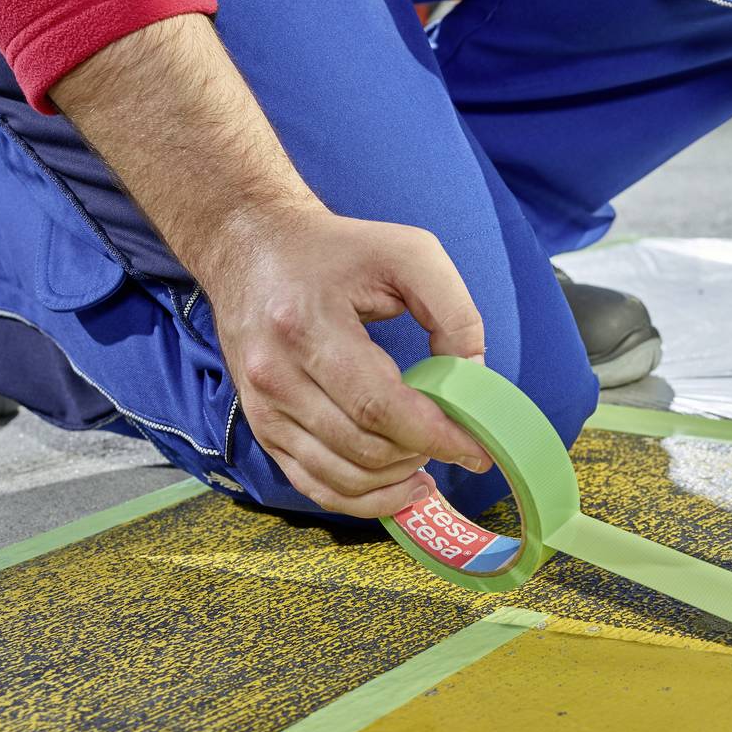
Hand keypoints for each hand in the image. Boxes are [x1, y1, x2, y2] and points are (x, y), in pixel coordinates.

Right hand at [48, 15, 491, 516]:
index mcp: (311, 325)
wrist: (248, 236)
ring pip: (324, 471)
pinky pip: (296, 473)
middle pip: (355, 446)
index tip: (482, 448)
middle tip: (462, 460)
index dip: (441, 434)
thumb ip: (454, 309)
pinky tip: (387, 491)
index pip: (384, 403)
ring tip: (429, 479)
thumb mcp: (411, 251)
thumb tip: (476, 374)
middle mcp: (273, 367)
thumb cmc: (340, 243)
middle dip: (418, 464)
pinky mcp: (253, 411)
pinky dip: (345, 494)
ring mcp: (256, 395)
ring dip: (384, 489)